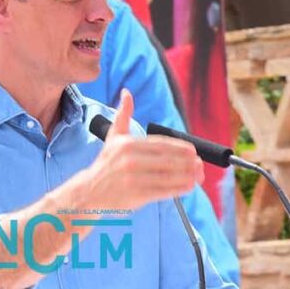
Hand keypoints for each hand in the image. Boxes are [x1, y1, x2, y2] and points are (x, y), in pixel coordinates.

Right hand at [83, 90, 202, 211]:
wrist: (89, 191)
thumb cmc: (107, 163)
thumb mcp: (113, 137)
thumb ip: (123, 115)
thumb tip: (127, 93)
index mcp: (127, 144)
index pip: (160, 144)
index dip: (179, 147)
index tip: (192, 150)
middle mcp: (130, 160)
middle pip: (167, 160)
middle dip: (187, 162)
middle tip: (200, 163)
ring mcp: (133, 179)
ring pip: (168, 176)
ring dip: (187, 176)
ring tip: (197, 175)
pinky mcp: (136, 195)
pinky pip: (163, 191)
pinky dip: (178, 189)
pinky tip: (188, 186)